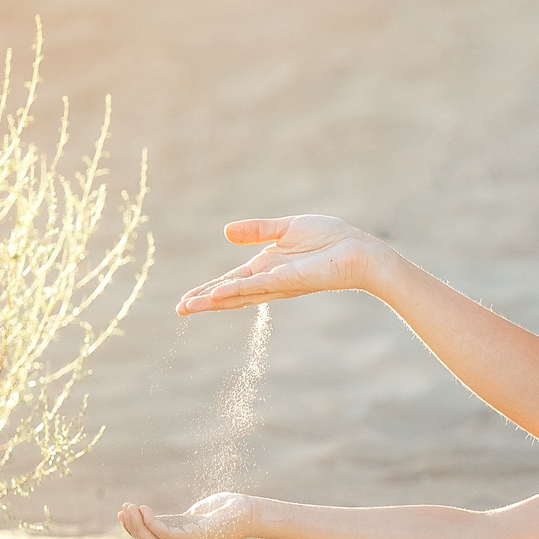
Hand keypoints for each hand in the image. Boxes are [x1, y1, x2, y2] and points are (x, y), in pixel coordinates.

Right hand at [117, 494, 262, 538]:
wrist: (248, 512)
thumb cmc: (222, 511)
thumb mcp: (193, 517)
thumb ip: (175, 520)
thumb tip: (151, 515)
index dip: (134, 530)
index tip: (123, 512)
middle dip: (132, 527)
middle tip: (123, 508)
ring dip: (138, 525)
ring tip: (129, 507)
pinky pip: (167, 534)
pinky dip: (152, 523)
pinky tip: (145, 510)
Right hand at [175, 215, 395, 315]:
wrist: (358, 250)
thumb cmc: (330, 240)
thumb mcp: (286, 228)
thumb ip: (257, 230)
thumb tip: (226, 231)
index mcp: (266, 267)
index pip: (231, 281)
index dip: (209, 289)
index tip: (186, 300)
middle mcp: (269, 280)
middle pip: (231, 294)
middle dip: (205, 301)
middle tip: (180, 310)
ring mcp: (278, 283)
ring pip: (240, 294)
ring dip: (215, 300)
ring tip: (190, 306)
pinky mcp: (290, 281)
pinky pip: (259, 285)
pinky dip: (239, 290)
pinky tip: (220, 294)